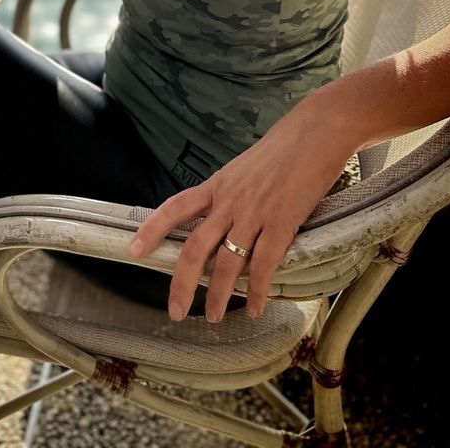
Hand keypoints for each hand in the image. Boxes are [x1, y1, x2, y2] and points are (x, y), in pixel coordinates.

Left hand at [128, 107, 352, 323]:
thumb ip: (231, 194)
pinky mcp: (282, 222)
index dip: (152, 229)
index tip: (134, 250)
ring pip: (226, 262)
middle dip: (181, 282)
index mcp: (217, 185)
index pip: (175, 207)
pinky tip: (253, 307)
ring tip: (213, 316)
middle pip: (195, 247)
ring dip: (217, 295)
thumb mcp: (244, 169)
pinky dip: (256, 290)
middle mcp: (229, 201)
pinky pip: (263, 264)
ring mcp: (254, 213)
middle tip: (175, 310)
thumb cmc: (283, 149)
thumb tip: (224, 220)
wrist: (315, 133)